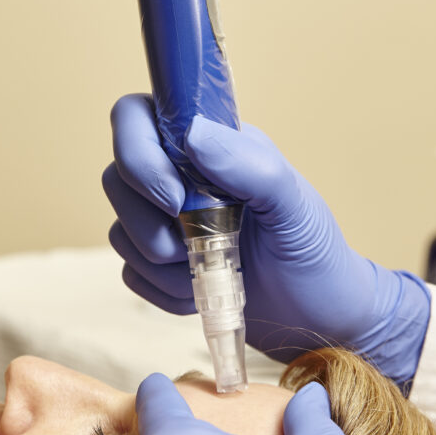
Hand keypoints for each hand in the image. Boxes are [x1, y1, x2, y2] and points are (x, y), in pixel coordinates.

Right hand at [102, 93, 430, 387]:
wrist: (319, 317)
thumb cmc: (314, 253)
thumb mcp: (293, 204)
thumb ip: (248, 164)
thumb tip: (192, 135)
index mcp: (207, 144)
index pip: (135, 117)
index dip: (137, 155)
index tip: (175, 199)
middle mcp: (177, 176)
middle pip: (116, 178)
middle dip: (149, 223)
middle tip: (197, 245)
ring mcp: (163, 221)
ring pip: (119, 232)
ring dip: (164, 264)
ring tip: (214, 269)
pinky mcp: (157, 266)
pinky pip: (131, 273)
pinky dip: (166, 290)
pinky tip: (203, 290)